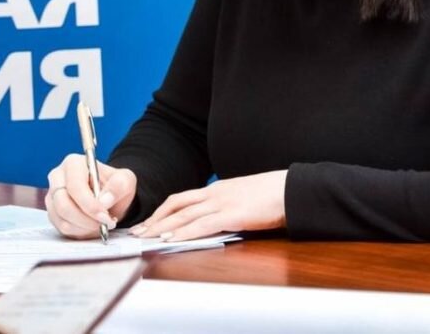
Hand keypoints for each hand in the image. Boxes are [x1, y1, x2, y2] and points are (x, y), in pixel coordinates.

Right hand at [46, 154, 137, 238]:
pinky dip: (80, 232)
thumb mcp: (125, 180)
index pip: (75, 186)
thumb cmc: (114, 185)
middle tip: (105, 224)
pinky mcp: (53, 212)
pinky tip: (92, 226)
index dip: (89, 205)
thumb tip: (104, 201)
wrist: (109, 197)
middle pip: (63, 205)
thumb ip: (119, 185)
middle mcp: (57, 178)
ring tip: (102, 224)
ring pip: (62, 219)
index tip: (105, 216)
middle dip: (86, 219)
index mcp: (73, 164)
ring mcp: (52, 196)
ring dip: (84, 227)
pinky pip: (62, 228)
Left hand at [131, 170, 287, 240]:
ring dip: (162, 228)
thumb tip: (218, 218)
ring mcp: (222, 203)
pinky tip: (171, 240)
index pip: (183, 198)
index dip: (164, 211)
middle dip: (155, 219)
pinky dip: (183, 233)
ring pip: (183, 215)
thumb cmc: (273, 195)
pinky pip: (201, 225)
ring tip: (146, 238)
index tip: (150, 222)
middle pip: (176, 205)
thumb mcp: (244, 197)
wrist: (291, 189)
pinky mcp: (231, 215)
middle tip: (138, 232)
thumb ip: (229, 205)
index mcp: (217, 188)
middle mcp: (215, 193)